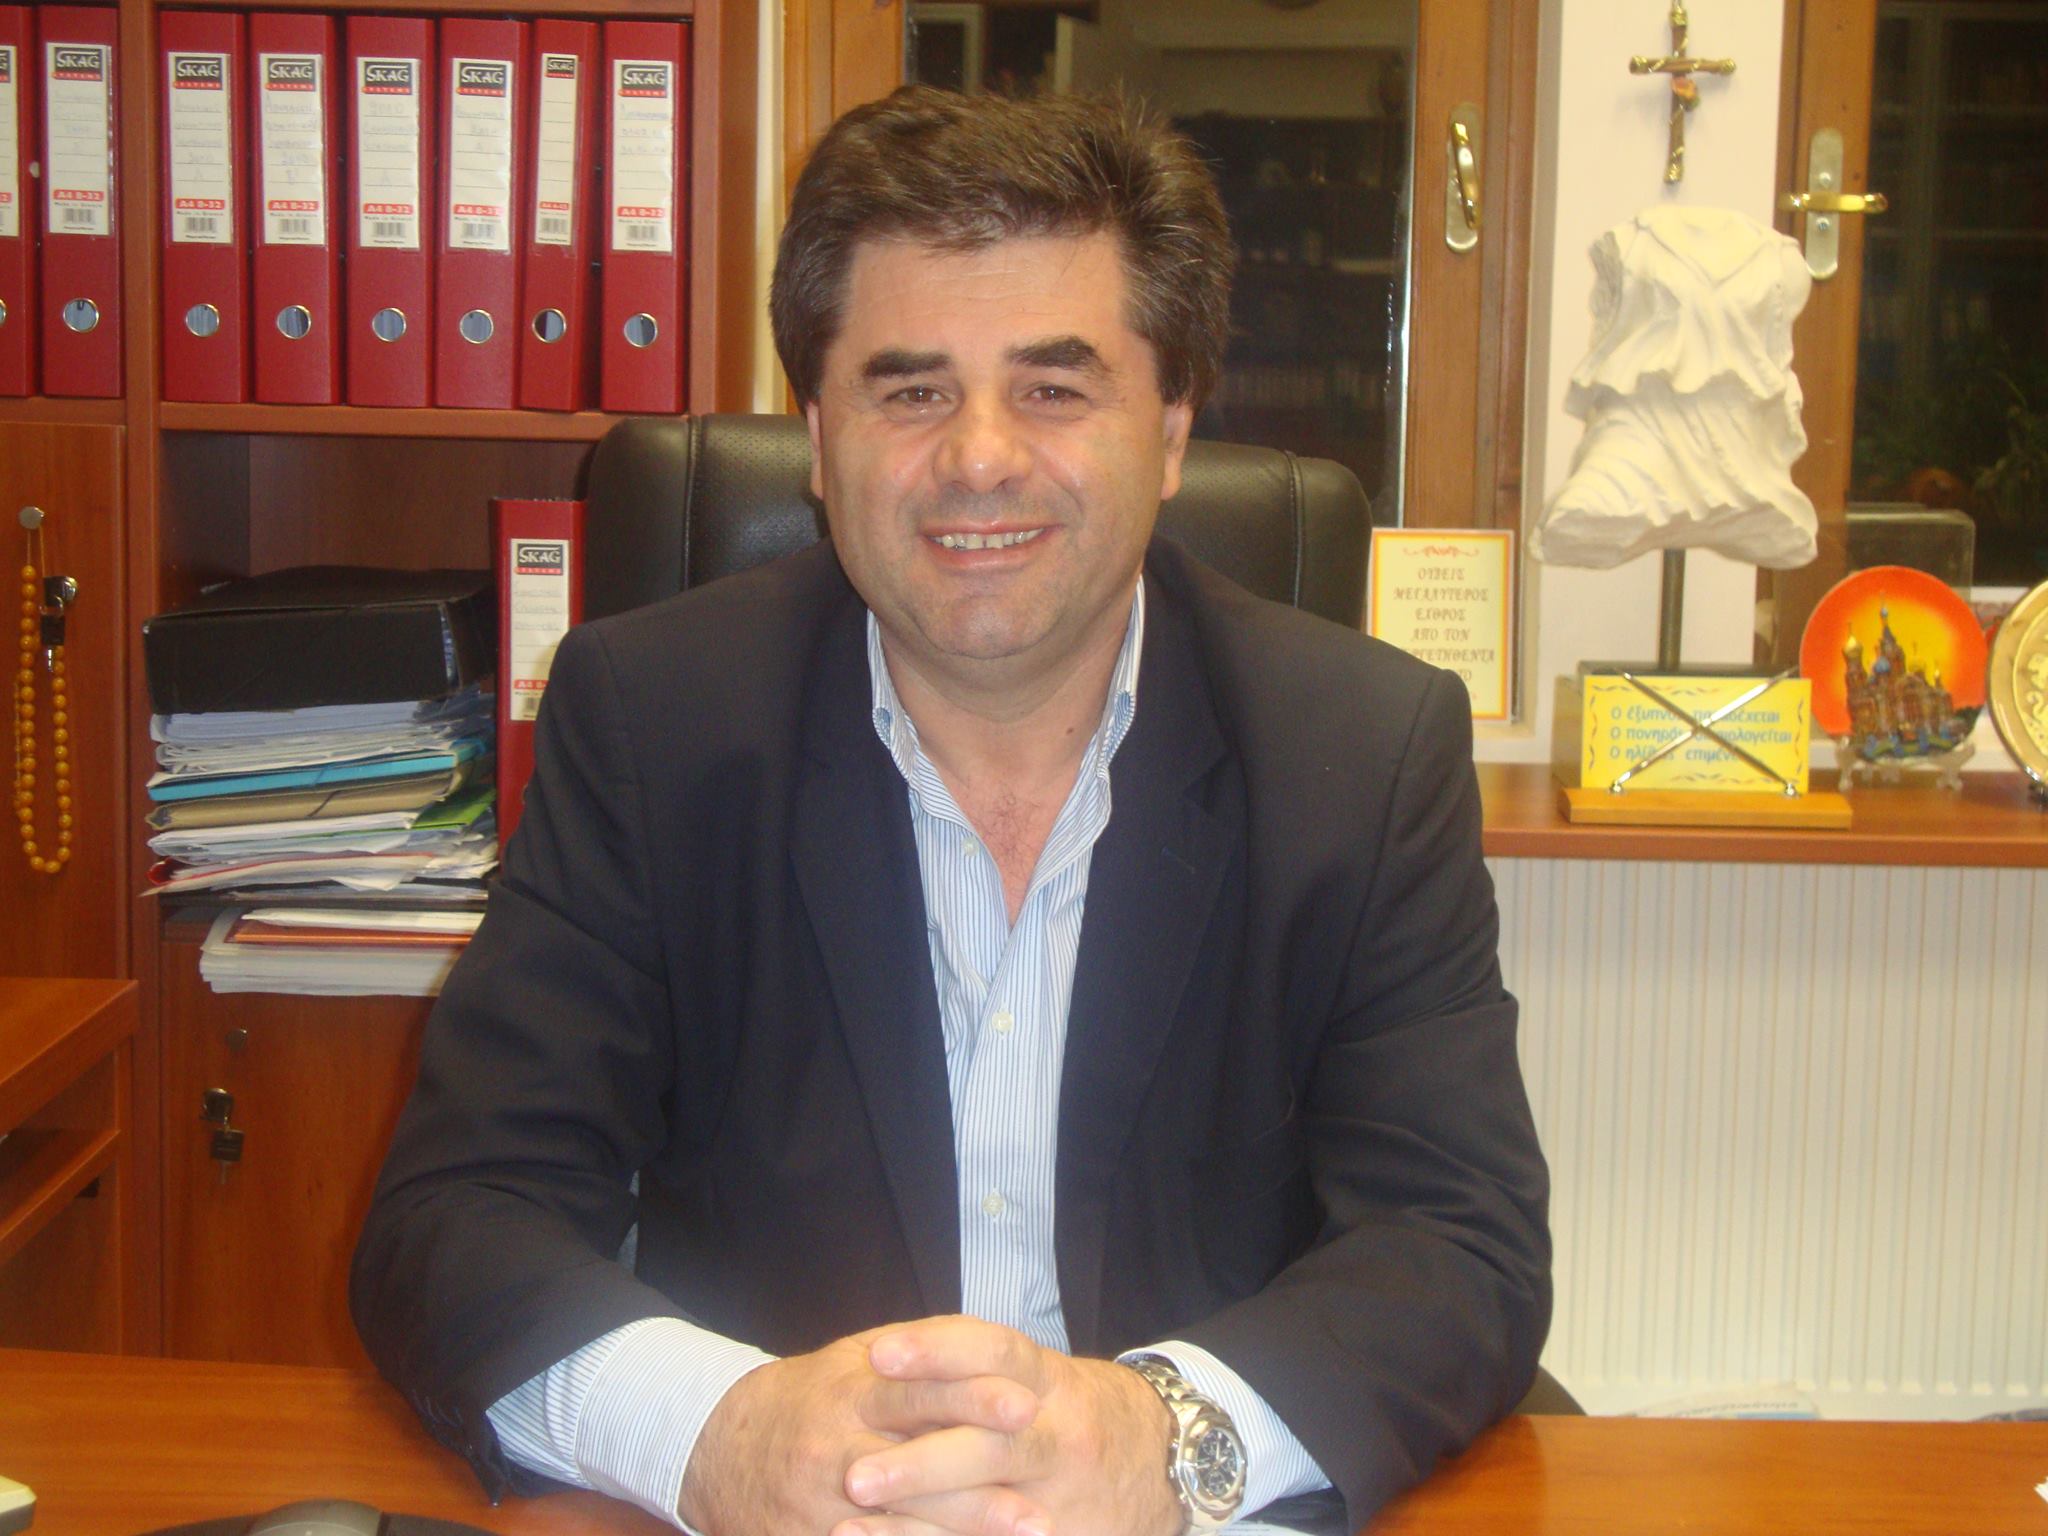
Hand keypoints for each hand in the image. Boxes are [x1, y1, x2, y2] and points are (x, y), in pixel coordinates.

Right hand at [677, 1323, 1050, 1535]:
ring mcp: (823, 1503)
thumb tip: (992, 1358)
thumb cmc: (812, 1398)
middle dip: (978, 1491)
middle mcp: (838, 1446)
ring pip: (899, 1525)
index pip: (920, 1390)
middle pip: (915, 1468)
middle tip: (1035, 1507)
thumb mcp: (855, 1361)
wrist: (722, 1448)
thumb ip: (916, 1358)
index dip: (973, 1398)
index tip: (1026, 1406)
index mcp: (854, 1390)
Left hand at [835, 1317, 1181, 1535]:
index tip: (879, 1355)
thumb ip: (978, 1367)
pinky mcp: (1055, 1534)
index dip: (938, 1351)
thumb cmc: (1075, 1410)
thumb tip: (879, 1358)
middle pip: (991, 1448)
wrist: (1165, 1460)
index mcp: (1049, 1383)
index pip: (995, 1353)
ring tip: (849, 1527)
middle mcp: (1059, 1438)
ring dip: (917, 1524)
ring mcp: (1061, 1497)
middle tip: (855, 1474)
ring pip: (992, 1513)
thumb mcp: (1041, 1377)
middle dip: (921, 1463)